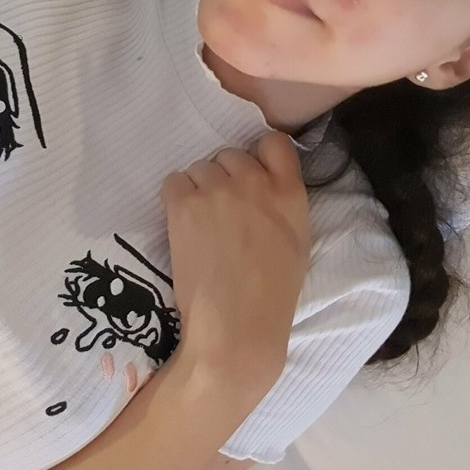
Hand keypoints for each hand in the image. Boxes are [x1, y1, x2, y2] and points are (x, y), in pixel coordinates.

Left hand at [159, 131, 311, 390]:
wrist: (236, 327)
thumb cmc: (272, 295)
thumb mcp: (296, 242)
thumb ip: (282, 204)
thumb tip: (262, 188)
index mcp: (289, 192)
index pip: (273, 143)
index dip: (257, 157)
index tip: (250, 176)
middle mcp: (253, 181)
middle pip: (230, 156)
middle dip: (224, 178)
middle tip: (221, 212)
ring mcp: (217, 189)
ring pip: (200, 168)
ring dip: (198, 189)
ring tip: (201, 224)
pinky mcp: (184, 203)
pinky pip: (173, 182)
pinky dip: (175, 199)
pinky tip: (183, 226)